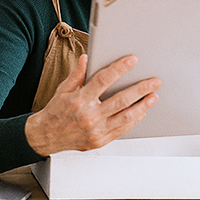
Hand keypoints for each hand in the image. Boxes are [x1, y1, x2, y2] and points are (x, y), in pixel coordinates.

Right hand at [24, 54, 158, 156]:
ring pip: (125, 117)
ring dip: (142, 106)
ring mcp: (96, 130)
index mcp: (80, 100)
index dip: (120, 68)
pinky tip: (141, 111)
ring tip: (153, 96)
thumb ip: (77, 74)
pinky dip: (134, 120)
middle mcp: (89, 116)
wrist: (45, 136)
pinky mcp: (100, 140)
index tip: (132, 60)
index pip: (104, 80)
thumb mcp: (63, 90)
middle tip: (154, 82)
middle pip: (121, 100)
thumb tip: (86, 58)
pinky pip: (122, 130)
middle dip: (140, 89)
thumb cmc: (55, 112)